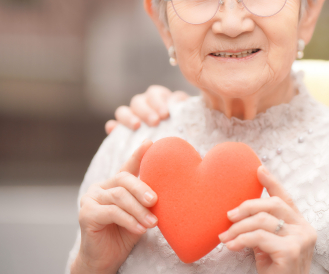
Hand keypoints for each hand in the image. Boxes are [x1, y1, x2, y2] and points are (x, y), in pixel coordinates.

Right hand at [71, 141, 157, 273]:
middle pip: (124, 180)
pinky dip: (129, 220)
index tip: (151, 143)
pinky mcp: (85, 214)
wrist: (106, 260)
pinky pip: (112, 212)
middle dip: (142, 189)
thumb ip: (146, 200)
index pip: (128, 167)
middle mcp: (100, 188)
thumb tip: (168, 188)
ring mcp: (90, 199)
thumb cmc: (125, 235)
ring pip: (119, 197)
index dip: (139, 155)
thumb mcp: (140, 213)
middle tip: (155, 201)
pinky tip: (139, 229)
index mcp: (113, 185)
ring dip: (139, 210)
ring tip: (152, 223)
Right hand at [105, 86, 188, 133]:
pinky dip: (112, 126)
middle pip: (138, 101)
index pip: (154, 93)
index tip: (165, 114)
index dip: (158, 101)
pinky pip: (113, 125)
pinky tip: (113, 129)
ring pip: (123, 110)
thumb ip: (184, 108)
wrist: (180, 149)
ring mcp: (132, 118)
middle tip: (155, 122)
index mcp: (160, 99)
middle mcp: (144, 106)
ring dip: (128, 116)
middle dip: (146, 110)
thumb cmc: (186, 131)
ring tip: (136, 126)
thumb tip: (180, 102)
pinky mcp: (122, 131)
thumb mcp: (188, 118)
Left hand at [219, 166, 315, 273]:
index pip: (286, 198)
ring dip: (238, 228)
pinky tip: (231, 246)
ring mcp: (301, 240)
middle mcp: (305, 230)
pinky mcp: (291, 251)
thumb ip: (264, 231)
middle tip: (228, 216)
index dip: (272, 182)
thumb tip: (240, 215)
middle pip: (273, 204)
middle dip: (247, 206)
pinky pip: (259, 237)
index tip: (258, 169)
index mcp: (301, 226)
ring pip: (263, 220)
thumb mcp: (269, 249)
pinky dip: (241, 240)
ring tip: (225, 237)